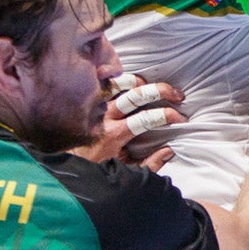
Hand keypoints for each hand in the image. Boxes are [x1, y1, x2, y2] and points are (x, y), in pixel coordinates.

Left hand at [71, 73, 186, 168]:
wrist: (68, 165)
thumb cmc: (97, 168)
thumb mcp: (125, 171)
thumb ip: (149, 163)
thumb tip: (169, 151)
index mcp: (115, 134)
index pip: (145, 119)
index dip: (166, 115)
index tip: (179, 119)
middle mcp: (105, 117)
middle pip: (135, 95)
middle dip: (160, 91)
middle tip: (177, 94)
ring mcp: (96, 106)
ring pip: (118, 83)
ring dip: (138, 81)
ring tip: (152, 85)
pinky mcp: (89, 102)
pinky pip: (103, 84)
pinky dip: (117, 78)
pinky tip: (129, 81)